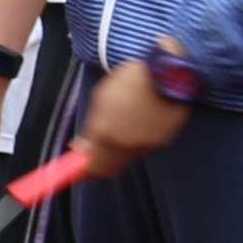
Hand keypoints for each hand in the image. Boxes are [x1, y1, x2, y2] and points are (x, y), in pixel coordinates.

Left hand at [79, 58, 188, 175]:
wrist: (166, 71)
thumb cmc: (128, 79)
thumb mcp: (101, 98)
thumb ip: (91, 127)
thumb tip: (82, 148)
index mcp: (106, 132)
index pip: (91, 165)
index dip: (82, 171)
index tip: (75, 168)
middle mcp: (126, 144)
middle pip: (108, 169)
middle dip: (97, 166)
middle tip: (91, 158)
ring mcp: (147, 144)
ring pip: (126, 159)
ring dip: (114, 155)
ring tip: (110, 140)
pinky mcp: (163, 141)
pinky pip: (142, 149)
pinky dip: (132, 145)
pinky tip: (130, 131)